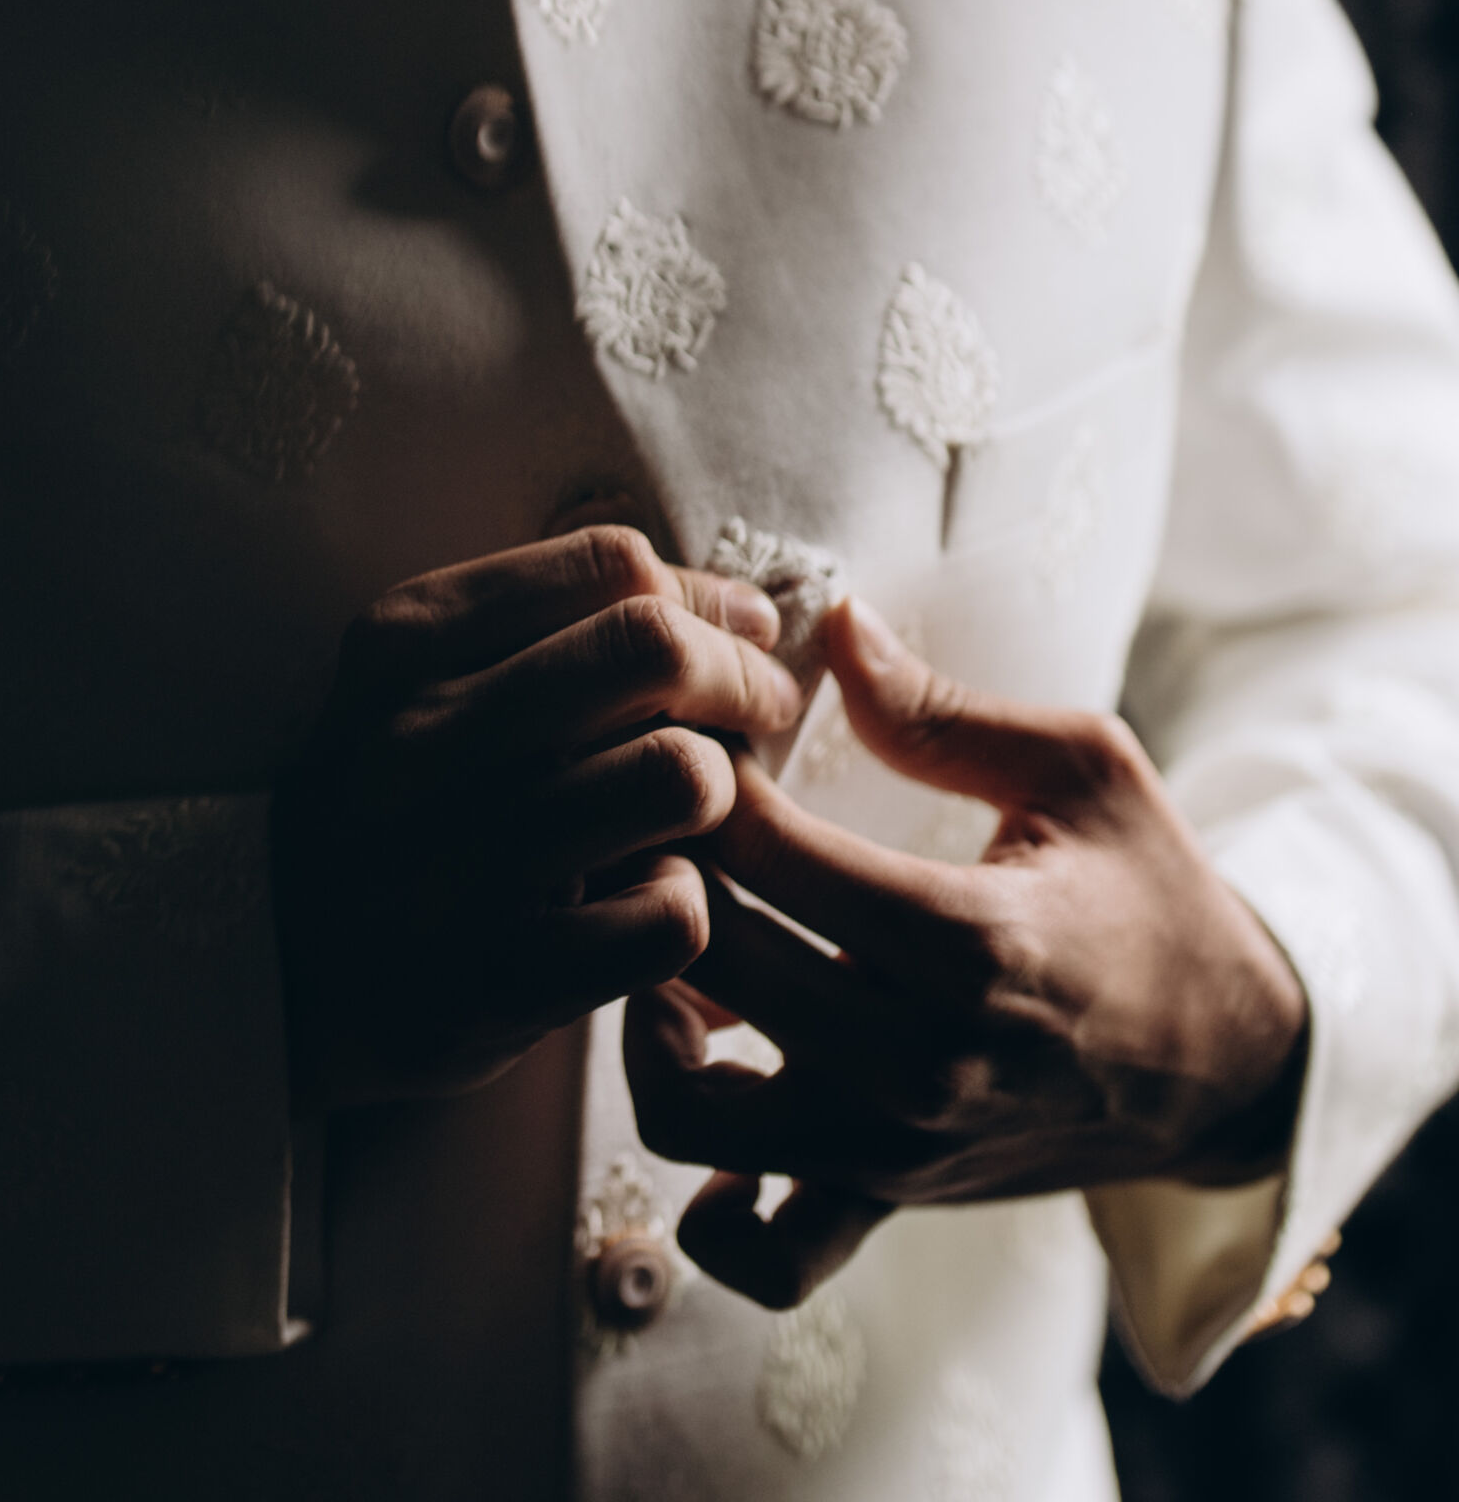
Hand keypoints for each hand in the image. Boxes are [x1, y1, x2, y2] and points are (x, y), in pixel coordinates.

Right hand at [272, 525, 803, 1112]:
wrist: (271, 964)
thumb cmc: (398, 798)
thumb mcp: (428, 676)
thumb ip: (564, 622)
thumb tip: (747, 609)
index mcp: (404, 640)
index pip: (612, 566)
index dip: (706, 598)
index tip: (741, 636)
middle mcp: (420, 740)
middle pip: (656, 650)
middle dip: (740, 677)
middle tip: (758, 712)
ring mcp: (453, 866)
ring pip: (681, 776)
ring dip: (717, 794)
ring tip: (688, 814)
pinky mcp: (495, 982)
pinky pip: (672, 915)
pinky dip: (683, 905)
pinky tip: (642, 900)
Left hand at [624, 598, 1309, 1308]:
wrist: (1229, 1063)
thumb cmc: (1149, 892)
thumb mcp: (1080, 766)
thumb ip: (941, 705)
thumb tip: (833, 623)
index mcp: (966, 936)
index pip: (757, 847)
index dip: (695, 770)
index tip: (694, 726)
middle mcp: (917, 1059)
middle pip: (701, 959)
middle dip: (649, 867)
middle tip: (651, 810)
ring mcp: (893, 1147)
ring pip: (689, 1111)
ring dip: (644, 1019)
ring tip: (666, 936)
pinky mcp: (886, 1203)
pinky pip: (759, 1250)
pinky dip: (703, 1186)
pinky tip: (711, 1079)